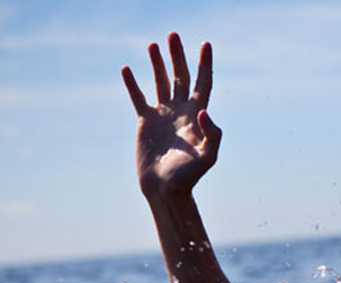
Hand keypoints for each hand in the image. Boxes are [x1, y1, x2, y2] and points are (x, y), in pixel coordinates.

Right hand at [122, 33, 220, 196]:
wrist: (166, 189)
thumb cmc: (188, 177)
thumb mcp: (208, 158)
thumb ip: (212, 135)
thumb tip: (204, 111)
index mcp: (197, 116)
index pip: (203, 83)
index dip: (204, 64)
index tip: (206, 44)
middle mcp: (181, 112)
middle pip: (181, 77)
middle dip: (178, 56)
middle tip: (173, 35)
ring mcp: (163, 115)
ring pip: (161, 82)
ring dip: (158, 64)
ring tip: (154, 45)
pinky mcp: (145, 122)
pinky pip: (138, 97)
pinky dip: (133, 84)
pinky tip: (127, 69)